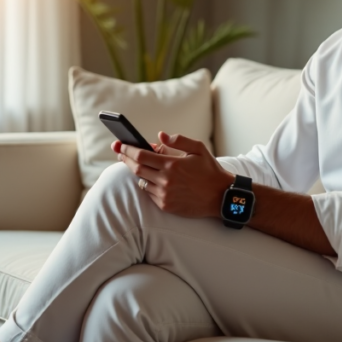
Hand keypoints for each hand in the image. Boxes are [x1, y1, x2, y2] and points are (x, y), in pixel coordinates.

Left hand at [113, 132, 233, 218]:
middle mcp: (166, 180)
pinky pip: (149, 193)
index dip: (128, 149)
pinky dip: (147, 185)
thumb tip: (160, 136)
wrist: (221, 196)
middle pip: (136, 168)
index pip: (141, 155)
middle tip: (120, 153)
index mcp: (172, 164)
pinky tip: (149, 179)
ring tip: (135, 164)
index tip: (120, 144)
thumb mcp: (199, 149)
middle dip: (125, 159)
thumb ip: (179, 140)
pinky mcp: (166, 205)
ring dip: (136, 172)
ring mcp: (165, 194)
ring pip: (141, 181)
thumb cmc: (210, 171)